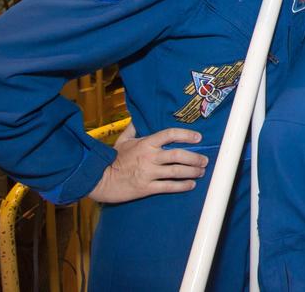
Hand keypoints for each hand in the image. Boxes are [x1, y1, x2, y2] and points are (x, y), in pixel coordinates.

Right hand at [86, 126, 207, 203]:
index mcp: (145, 143)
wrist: (99, 179)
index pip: (170, 134)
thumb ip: (133, 129)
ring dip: (192, 171)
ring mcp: (148, 173)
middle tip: (205, 160)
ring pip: (176, 171)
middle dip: (195, 157)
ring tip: (201, 172)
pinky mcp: (146, 188)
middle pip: (178, 155)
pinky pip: (168, 187)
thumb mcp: (122, 140)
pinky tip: (191, 185)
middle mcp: (149, 157)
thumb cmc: (112, 159)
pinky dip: (182, 186)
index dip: (186, 134)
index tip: (198, 138)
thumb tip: (138, 118)